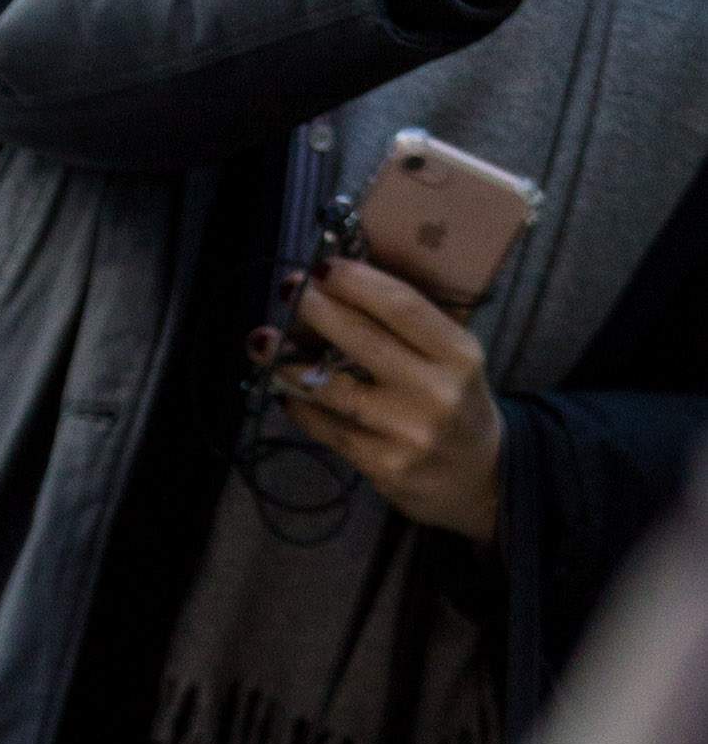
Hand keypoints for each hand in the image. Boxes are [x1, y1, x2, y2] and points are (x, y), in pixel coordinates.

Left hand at [287, 253, 501, 543]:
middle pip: (362, 341)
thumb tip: (340, 285)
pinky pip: (328, 429)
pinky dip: (300, 406)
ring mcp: (406, 432)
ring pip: (333, 390)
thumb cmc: (456, 401)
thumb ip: (410, 328)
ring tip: (261, 342)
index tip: (323, 267)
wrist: (481, 476)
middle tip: (287, 289)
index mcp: (458, 354)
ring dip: (288, 363)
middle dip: (317, 310)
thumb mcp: (453, 359)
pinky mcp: (382, 465)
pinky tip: (283, 390)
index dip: (357, 283)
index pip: (402, 307)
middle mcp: (436, 392)